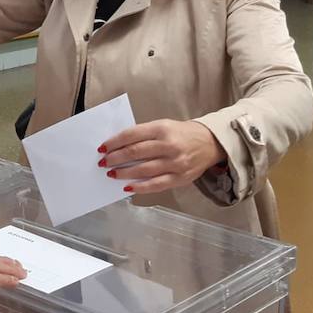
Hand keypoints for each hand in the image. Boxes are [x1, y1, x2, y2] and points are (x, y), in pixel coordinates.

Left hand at [99, 119, 225, 195]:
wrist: (210, 142)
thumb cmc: (182, 134)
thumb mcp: (163, 126)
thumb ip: (143, 135)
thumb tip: (118, 147)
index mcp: (162, 128)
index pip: (131, 135)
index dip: (114, 142)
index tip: (102, 148)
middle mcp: (168, 145)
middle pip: (135, 153)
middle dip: (115, 158)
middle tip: (103, 162)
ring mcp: (175, 163)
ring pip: (143, 170)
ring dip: (124, 173)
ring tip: (111, 174)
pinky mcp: (180, 178)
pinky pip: (156, 185)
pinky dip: (140, 187)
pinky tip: (128, 187)